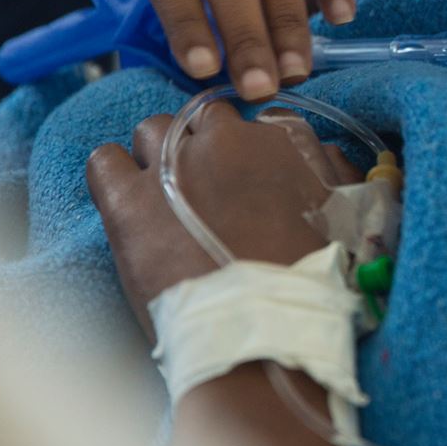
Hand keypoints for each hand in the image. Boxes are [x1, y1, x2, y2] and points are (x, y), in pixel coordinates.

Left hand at [86, 102, 363, 337]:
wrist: (259, 330)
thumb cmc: (308, 278)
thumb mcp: (341, 214)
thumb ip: (331, 168)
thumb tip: (320, 150)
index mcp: (277, 139)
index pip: (254, 116)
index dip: (246, 148)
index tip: (244, 176)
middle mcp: (222, 139)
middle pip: (201, 118)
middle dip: (201, 146)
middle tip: (205, 191)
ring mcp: (170, 165)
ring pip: (151, 130)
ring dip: (158, 155)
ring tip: (163, 196)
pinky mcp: (126, 200)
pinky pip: (105, 160)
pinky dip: (113, 173)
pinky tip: (126, 199)